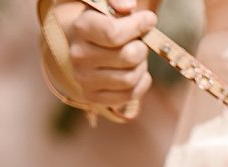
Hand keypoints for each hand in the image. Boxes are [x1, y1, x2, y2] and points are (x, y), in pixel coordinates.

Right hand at [45, 0, 156, 119]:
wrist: (86, 43)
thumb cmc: (104, 21)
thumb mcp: (108, 5)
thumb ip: (117, 0)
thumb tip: (128, 7)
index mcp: (81, 28)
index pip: (114, 33)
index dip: (139, 26)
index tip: (149, 20)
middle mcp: (78, 55)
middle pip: (128, 56)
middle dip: (141, 47)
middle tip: (139, 42)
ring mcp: (83, 78)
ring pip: (130, 78)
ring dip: (141, 66)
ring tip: (135, 56)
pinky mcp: (92, 96)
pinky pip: (129, 95)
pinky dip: (141, 83)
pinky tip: (137, 71)